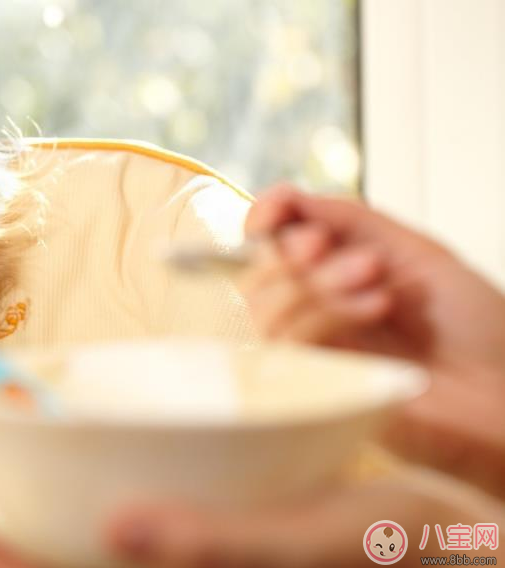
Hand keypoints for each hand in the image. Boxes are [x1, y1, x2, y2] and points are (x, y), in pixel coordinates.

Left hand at [0, 473, 503, 567]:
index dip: (16, 566)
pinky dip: (100, 527)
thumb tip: (117, 532)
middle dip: (23, 554)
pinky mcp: (219, 553)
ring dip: (53, 539)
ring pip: (105, 566)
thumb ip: (218, 539)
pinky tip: (93, 494)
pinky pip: (146, 547)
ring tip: (10, 501)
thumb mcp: (310, 538)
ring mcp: (196, 567)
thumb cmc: (389, 543)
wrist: (442, 541)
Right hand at [240, 185, 504, 494]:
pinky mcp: (316, 388)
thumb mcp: (417, 254)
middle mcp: (320, 314)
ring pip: (266, 308)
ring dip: (317, 280)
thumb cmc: (479, 333)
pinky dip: (326, 312)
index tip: (278, 207)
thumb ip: (354, 222)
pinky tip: (376, 305)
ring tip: (373, 276)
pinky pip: (287, 343)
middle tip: (323, 245)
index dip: (267, 218)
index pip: (274, 244)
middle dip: (290, 248)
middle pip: (260, 274)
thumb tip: (293, 198)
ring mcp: (315, 354)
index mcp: (339, 278)